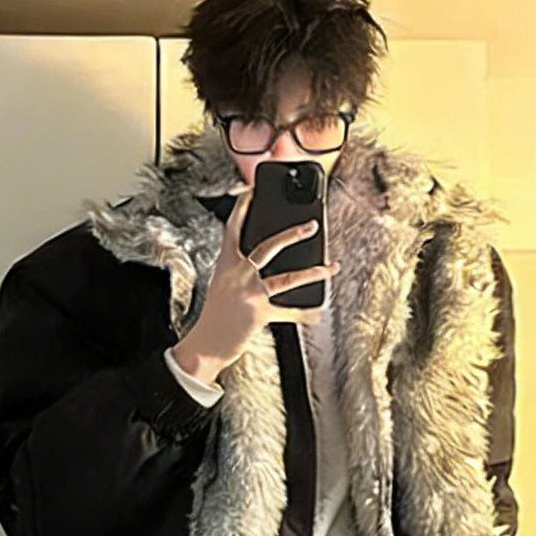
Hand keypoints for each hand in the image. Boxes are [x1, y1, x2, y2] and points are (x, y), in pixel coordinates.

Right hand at [171, 186, 339, 380]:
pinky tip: (318, 311)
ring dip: (313, 272)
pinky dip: (305, 313)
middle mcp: (240, 274)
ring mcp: (251, 293)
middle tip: (312, 225)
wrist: (205, 344)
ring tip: (330, 267)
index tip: (252, 191)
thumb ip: (239, 270)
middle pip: (269, 246)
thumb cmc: (214, 316)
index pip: (234, 227)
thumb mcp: (222, 285)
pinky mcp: (260, 313)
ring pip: (288, 278)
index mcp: (227, 263)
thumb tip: (259, 264)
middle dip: (293, 234)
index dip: (243, 207)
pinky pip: (289, 312)